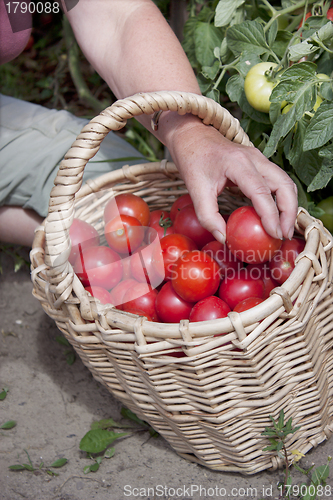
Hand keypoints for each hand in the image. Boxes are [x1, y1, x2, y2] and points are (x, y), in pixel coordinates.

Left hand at [160, 114, 297, 242]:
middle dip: (289, 212)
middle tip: (283, 236)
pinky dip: (282, 199)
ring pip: (286, 183)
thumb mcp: (195, 190)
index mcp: (238, 163)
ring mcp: (260, 159)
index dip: (271, 216)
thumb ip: (208, 216)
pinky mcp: (260, 163)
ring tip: (283, 229)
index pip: (262, 192)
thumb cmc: (192, 161)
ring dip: (289, 207)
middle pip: (284, 185)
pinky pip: (278, 181)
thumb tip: (223, 239)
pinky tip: (276, 217)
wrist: (193, 136)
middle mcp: (254, 159)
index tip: (274, 235)